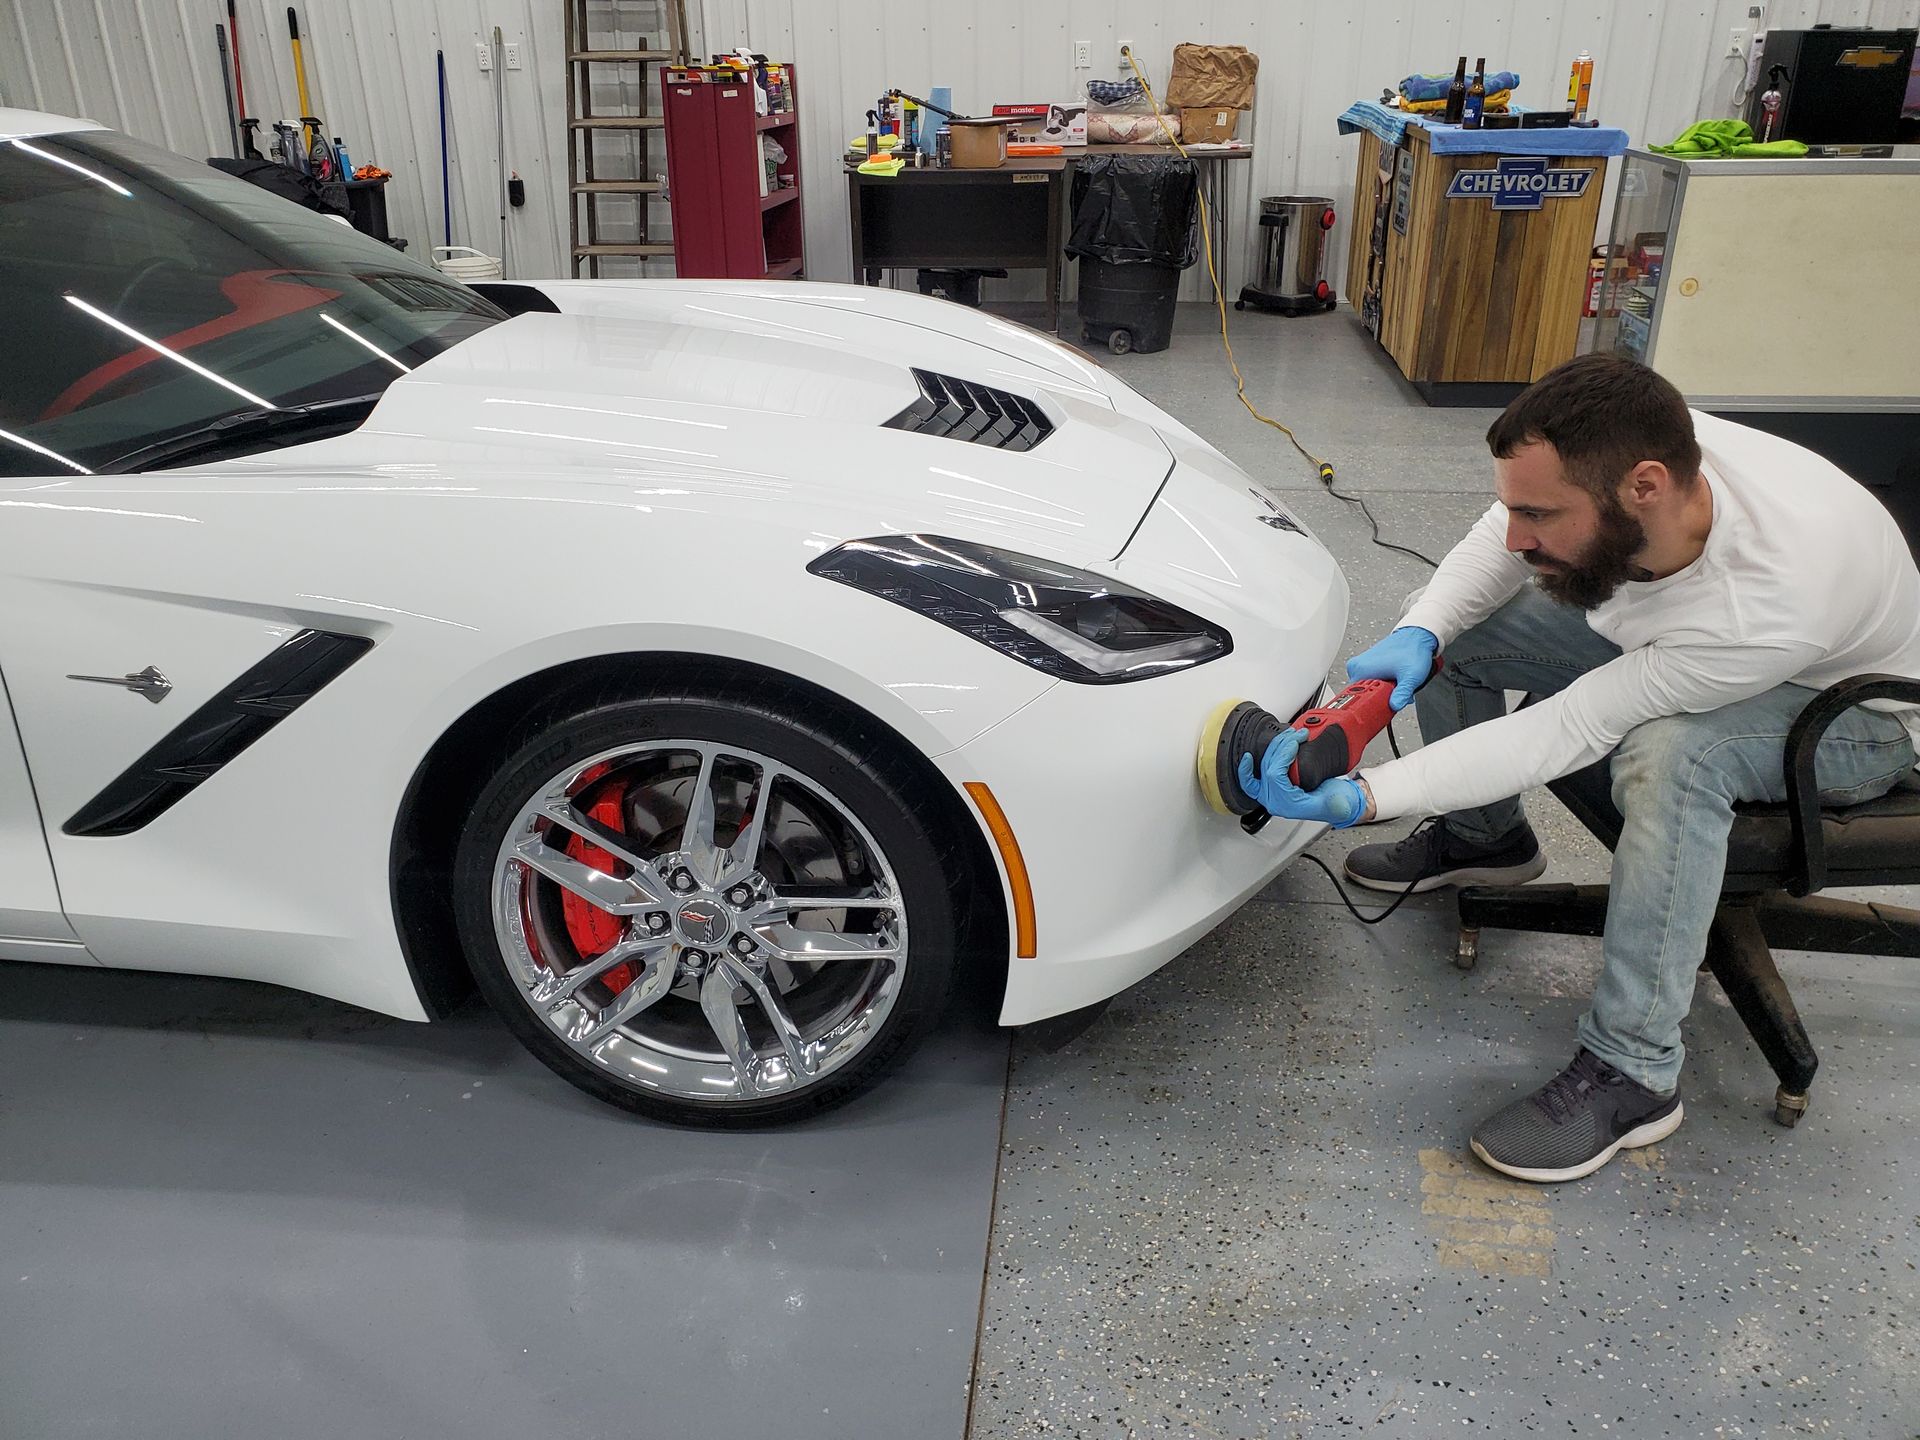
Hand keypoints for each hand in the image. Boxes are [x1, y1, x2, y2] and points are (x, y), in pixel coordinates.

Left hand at [1236, 729, 1368, 828]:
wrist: (1341, 805)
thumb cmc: (1338, 804)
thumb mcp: (1339, 803)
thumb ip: (1334, 803)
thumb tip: (1331, 798)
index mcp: (1287, 805)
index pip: (1275, 775)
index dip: (1283, 754)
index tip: (1296, 742)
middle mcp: (1275, 801)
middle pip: (1268, 767)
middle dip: (1281, 746)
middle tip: (1297, 735)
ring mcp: (1272, 795)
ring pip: (1263, 768)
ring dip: (1275, 748)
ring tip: (1290, 736)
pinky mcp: (1273, 789)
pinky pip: (1251, 780)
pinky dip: (1247, 769)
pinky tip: (1248, 758)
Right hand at [1345, 625, 1438, 710]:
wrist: (1416, 636)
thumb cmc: (1412, 650)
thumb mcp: (1411, 676)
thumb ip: (1403, 693)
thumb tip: (1395, 706)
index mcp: (1360, 670)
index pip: (1359, 700)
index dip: (1377, 704)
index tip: (1389, 701)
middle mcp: (1356, 667)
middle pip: (1365, 695)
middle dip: (1383, 697)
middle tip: (1397, 688)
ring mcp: (1361, 665)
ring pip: (1370, 689)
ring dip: (1384, 691)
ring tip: (1397, 681)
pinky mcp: (1367, 664)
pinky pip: (1372, 681)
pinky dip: (1383, 684)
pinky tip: (1394, 678)